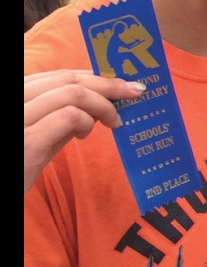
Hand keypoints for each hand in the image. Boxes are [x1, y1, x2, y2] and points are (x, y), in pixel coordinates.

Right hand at [24, 70, 144, 194]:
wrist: (1, 192)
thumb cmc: (19, 164)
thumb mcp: (40, 135)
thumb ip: (63, 116)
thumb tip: (101, 102)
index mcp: (19, 95)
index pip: (58, 74)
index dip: (93, 75)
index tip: (120, 82)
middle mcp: (16, 101)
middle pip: (67, 79)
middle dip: (107, 84)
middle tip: (134, 92)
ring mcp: (20, 119)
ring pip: (71, 93)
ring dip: (102, 104)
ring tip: (114, 121)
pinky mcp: (27, 141)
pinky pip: (68, 117)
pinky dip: (86, 121)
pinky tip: (85, 134)